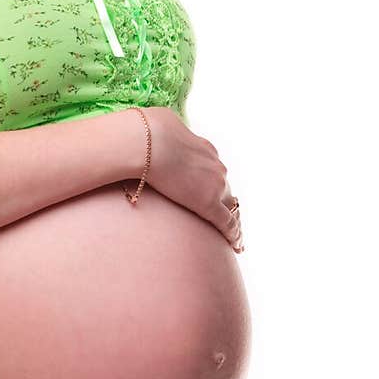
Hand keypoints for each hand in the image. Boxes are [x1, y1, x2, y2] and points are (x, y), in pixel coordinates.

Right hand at [141, 107, 243, 251]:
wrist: (146, 142)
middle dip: (227, 204)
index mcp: (205, 150)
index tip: (217, 195)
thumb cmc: (144, 136)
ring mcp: (215, 185)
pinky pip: (227, 224)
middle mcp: (216, 167)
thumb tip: (142, 136)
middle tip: (229, 219)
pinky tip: (236, 246)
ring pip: (231, 208)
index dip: (216, 185)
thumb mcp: (156, 132)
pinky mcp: (209, 203)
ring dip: (233, 221)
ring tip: (236, 239)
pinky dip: (234, 235)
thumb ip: (158, 138)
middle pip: (226, 190)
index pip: (215, 172)